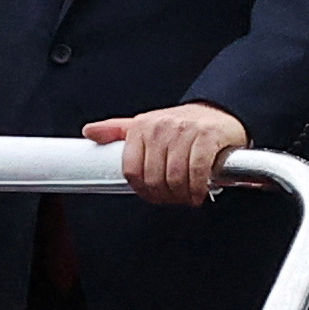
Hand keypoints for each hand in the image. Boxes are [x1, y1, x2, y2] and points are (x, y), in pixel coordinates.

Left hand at [92, 101, 247, 203]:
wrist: (219, 112)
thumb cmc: (182, 124)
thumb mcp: (146, 126)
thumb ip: (117, 131)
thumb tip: (89, 132)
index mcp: (141, 126)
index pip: (131, 170)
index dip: (141, 190)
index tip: (151, 195)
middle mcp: (161, 127)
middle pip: (152, 178)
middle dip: (163, 195)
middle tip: (172, 198)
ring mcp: (185, 131)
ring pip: (174, 177)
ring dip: (181, 195)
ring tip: (186, 196)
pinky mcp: (207, 137)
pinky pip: (196, 172)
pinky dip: (197, 188)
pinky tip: (198, 192)